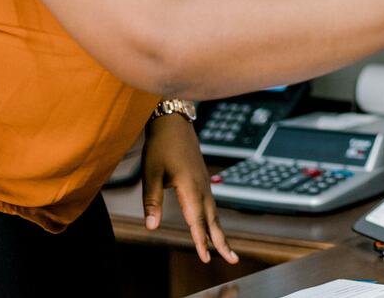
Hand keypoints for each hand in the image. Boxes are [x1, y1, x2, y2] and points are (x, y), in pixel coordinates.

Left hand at [141, 113, 237, 264]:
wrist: (173, 122)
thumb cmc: (160, 146)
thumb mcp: (151, 174)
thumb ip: (152, 201)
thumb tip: (151, 226)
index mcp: (190, 187)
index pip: (196, 220)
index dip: (201, 241)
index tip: (206, 258)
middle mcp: (201, 187)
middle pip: (213, 220)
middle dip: (221, 242)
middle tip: (232, 260)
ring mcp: (204, 183)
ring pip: (214, 213)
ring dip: (220, 232)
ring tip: (226, 249)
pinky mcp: (202, 179)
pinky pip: (211, 204)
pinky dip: (214, 219)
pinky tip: (213, 225)